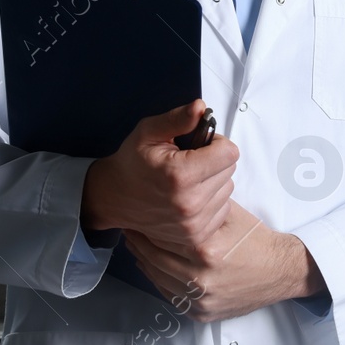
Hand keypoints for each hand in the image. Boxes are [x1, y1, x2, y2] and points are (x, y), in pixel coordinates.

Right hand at [80, 99, 238, 250]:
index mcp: (180, 175)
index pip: (229, 153)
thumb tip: (201, 107)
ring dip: (214, 181)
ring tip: (189, 180)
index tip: (200, 145)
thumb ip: (178, 119)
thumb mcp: (149, 132)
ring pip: (228, 189)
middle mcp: (190, 203)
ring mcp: (194, 223)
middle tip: (191, 161)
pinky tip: (190, 196)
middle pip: (230, 169)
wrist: (114, 198)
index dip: (216, 143)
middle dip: (215, 161)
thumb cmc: (133, 162)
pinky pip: (223, 209)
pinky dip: (211, 200)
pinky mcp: (196, 236)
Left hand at [124, 201, 325, 322]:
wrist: (281, 271)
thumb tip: (175, 192)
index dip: (147, 225)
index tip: (137, 216)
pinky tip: (155, 268)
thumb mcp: (231, 214)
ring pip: (158, 279)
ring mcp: (200, 300)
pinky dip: (159, 281)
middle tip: (130, 230)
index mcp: (206, 251)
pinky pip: (171, 296)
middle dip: (139, 243)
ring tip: (137, 247)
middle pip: (154, 259)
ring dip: (144, 262)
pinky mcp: (202, 313)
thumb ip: (202, 207)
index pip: (162, 236)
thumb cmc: (256, 240)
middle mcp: (201, 279)